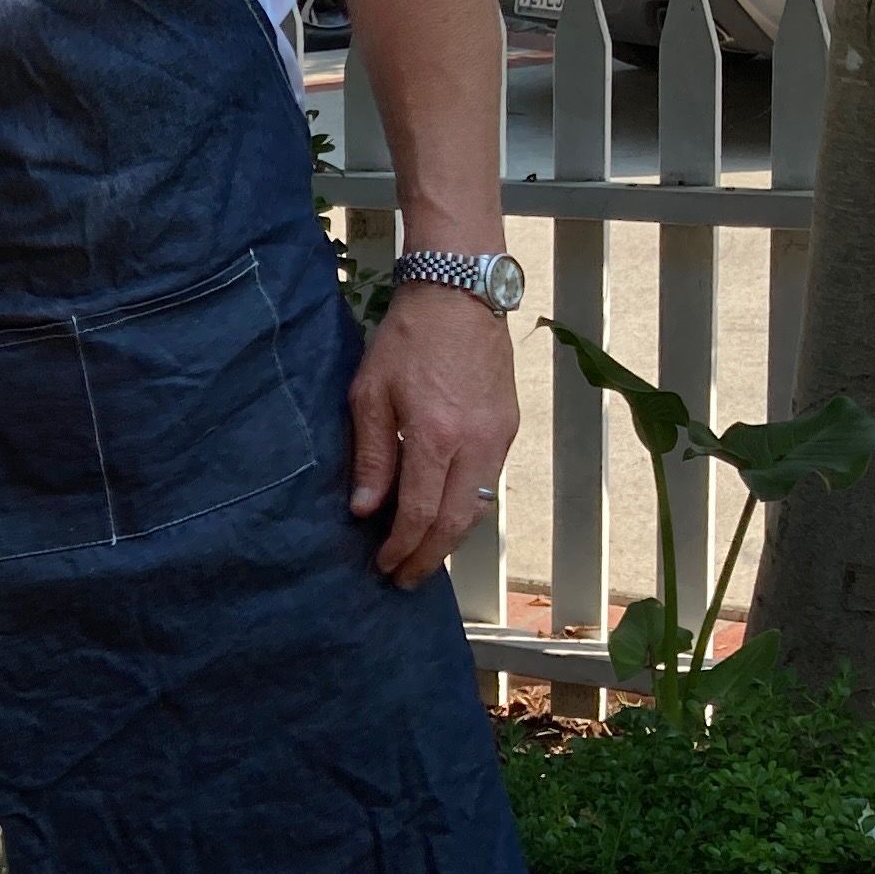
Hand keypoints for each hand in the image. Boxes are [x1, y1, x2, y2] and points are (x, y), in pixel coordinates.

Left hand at [347, 283, 518, 585]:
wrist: (460, 295)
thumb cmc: (407, 339)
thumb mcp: (370, 393)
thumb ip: (371, 454)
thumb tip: (366, 508)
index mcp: (436, 436)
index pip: (421, 513)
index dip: (402, 547)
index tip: (383, 564)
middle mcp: (475, 444)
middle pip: (456, 524)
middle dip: (428, 557)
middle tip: (404, 578)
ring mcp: (498, 437)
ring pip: (479, 509)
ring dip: (451, 539)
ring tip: (423, 555)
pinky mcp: (508, 427)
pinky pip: (489, 483)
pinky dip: (466, 509)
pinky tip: (445, 516)